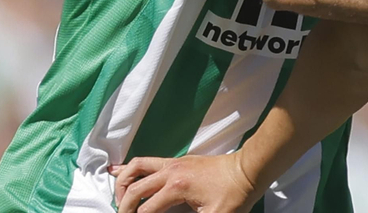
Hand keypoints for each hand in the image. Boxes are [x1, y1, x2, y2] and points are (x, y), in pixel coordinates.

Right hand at [112, 154, 258, 212]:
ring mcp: (173, 163)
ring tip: (118, 200)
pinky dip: (132, 169)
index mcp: (177, 188)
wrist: (249, 169)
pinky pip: (147, 162)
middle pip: (134, 191)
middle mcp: (170, 172)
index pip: (144, 211)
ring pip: (136, 168)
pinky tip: (117, 172)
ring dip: (123, 184)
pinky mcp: (178, 161)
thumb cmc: (235, 195)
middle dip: (124, 208)